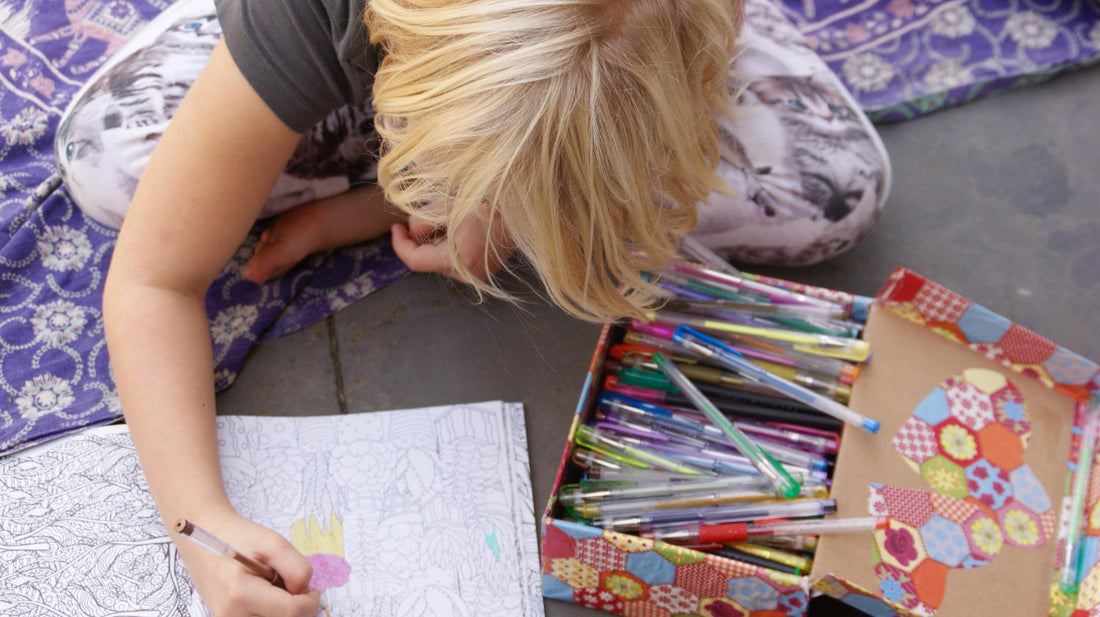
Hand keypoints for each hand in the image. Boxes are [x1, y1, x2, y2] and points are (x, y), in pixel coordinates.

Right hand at [175, 509, 319, 616]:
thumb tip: (303, 593)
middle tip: (292, 588)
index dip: (310, 603)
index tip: (313, 590)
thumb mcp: (274, 543)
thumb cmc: (239, 537)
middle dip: (296, 609)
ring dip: (284, 613)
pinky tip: (267, 600)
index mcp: (240, 593)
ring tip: (276, 592)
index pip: (291, 613)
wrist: (205, 537)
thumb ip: (296, 568)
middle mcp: (229, 615)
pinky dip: (270, 614)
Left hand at [390, 206, 512, 283]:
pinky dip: (454, 244)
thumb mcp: (446, 207)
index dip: (399, 244)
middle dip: (423, 239)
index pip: (415, 261)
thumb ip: (421, 222)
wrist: (524, 200)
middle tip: (429, 213)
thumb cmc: (487, 197)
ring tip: (455, 215)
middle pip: (430, 260)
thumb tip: (411, 231)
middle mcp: (470, 275)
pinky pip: (460, 260)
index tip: (394, 227)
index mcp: (459, 260)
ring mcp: (481, 275)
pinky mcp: (488, 270)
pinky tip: (466, 225)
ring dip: (439, 240)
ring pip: (444, 260)